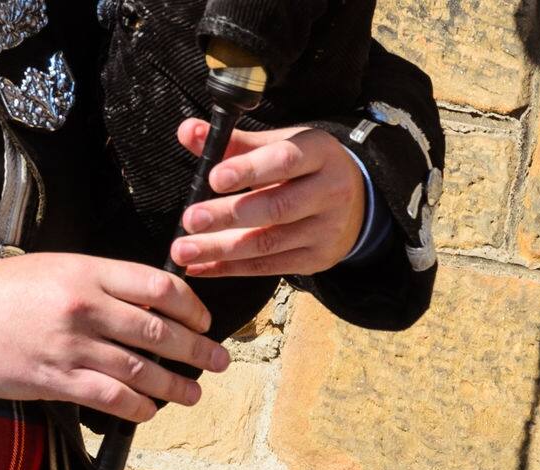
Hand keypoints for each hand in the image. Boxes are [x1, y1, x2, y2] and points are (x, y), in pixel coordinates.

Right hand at [0, 253, 229, 422]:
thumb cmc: (1, 292)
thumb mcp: (56, 268)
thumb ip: (100, 283)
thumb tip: (144, 304)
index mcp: (89, 273)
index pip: (159, 287)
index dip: (191, 307)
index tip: (202, 320)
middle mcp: (86, 308)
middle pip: (159, 330)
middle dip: (196, 349)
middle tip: (217, 360)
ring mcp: (72, 346)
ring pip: (141, 369)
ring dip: (174, 384)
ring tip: (192, 392)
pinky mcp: (54, 379)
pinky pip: (110, 396)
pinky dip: (137, 406)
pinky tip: (148, 410)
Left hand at [168, 120, 368, 276]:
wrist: (356, 203)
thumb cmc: (304, 169)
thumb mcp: (279, 147)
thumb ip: (233, 144)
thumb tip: (187, 131)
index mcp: (320, 153)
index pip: (285, 160)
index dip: (249, 170)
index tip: (214, 178)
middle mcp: (329, 191)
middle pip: (276, 207)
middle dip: (228, 215)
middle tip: (190, 219)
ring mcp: (325, 229)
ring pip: (268, 244)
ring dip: (220, 248)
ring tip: (182, 249)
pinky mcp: (315, 259)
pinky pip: (266, 267)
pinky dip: (227, 268)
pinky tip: (198, 266)